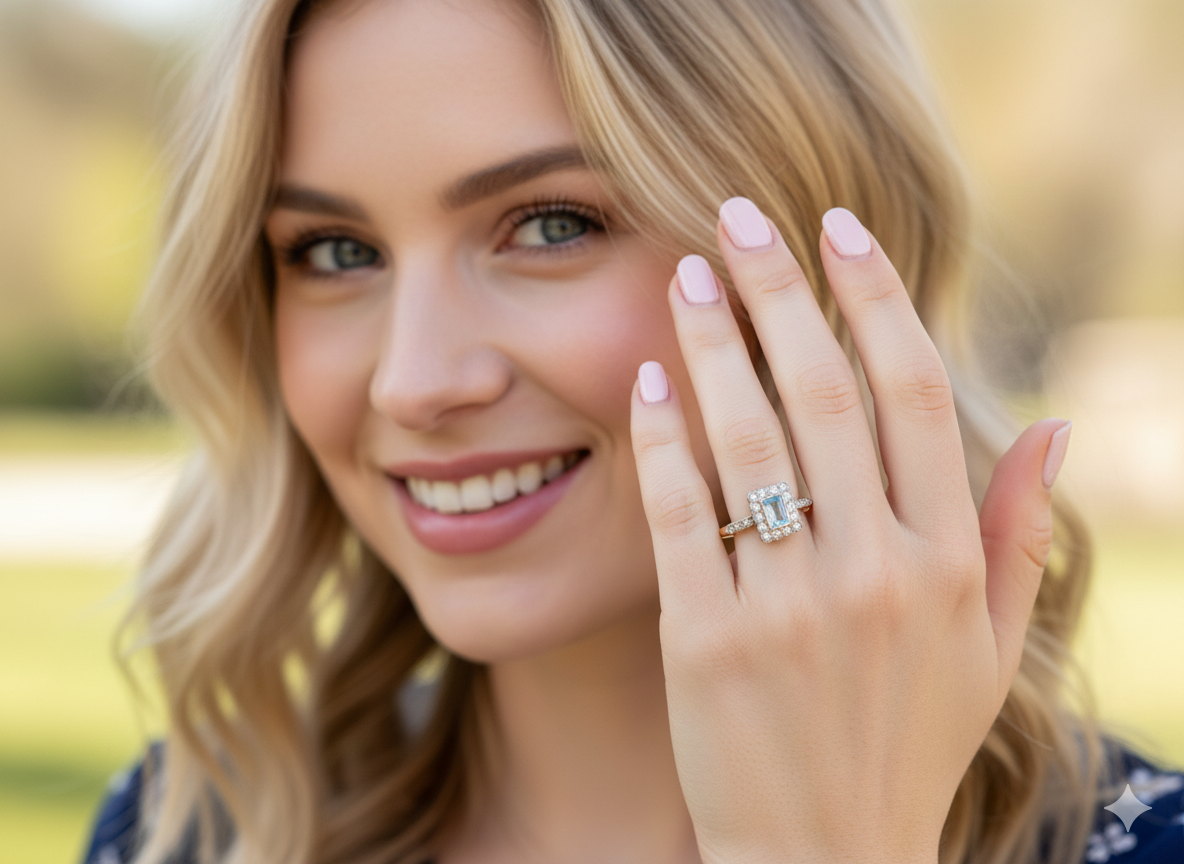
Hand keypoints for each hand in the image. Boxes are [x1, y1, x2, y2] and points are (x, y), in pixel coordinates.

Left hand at [630, 199, 1070, 863]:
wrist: (825, 859)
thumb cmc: (908, 743)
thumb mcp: (990, 649)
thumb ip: (1017, 534)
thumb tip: (1057, 424)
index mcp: (948, 562)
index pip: (914, 392)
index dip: (874, 299)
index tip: (838, 232)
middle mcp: (875, 571)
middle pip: (824, 391)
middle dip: (780, 287)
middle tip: (738, 216)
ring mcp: (787, 606)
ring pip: (748, 437)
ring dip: (715, 341)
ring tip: (687, 274)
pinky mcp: (706, 641)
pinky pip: (682, 515)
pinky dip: (662, 439)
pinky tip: (648, 380)